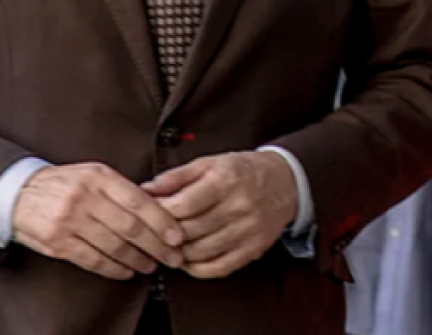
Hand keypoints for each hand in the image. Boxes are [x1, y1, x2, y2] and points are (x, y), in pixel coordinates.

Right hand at [12, 163, 184, 280]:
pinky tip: (126, 270)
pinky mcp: (59, 242)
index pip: (140, 201)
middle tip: (172, 256)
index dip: (162, 222)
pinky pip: (93, 260)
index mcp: (99, 177)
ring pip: (114, 246)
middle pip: (131, 227)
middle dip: (157, 246)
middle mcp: (85, 198)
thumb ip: (122, 189)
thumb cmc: (63, 184)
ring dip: (138, 260)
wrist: (19, 193)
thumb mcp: (94, 174)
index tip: (177, 236)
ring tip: (150, 264)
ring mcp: (70, 221)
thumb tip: (159, 209)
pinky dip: (114, 268)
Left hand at [144, 151, 298, 278]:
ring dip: (179, 253)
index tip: (149, 213)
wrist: (285, 182)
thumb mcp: (210, 163)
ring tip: (170, 245)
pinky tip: (189, 258)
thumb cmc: (244, 171)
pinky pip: (218, 267)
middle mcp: (239, 206)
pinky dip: (197, 268)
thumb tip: (146, 189)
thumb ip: (176, 176)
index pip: (184, 204)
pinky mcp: (253, 249)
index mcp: (226, 180)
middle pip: (190, 230)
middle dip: (165, 234)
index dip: (160, 212)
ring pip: (201, 252)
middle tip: (153, 232)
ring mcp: (247, 230)